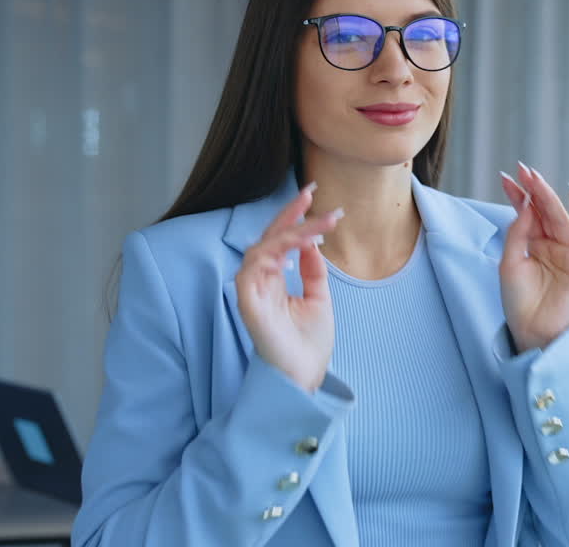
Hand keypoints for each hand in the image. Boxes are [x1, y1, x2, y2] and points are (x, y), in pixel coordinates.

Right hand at [235, 183, 342, 391]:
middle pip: (269, 237)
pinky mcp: (248, 302)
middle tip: (311, 193)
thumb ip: (313, 270)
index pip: (280, 241)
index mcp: (273, 280)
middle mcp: (259, 282)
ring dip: (292, 232)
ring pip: (264, 247)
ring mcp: (251, 291)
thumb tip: (312, 241)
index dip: (294, 217)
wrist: (305, 376)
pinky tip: (300, 244)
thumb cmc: (309, 343)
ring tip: (320, 224)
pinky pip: (255, 267)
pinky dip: (275, 252)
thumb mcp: (319, 298)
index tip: (313, 196)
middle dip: (290, 213)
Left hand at [498, 163, 568, 353]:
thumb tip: (526, 203)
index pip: (526, 212)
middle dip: (534, 189)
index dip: (517, 194)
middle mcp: (552, 244)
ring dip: (550, 197)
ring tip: (536, 179)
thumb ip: (518, 233)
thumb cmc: (518, 302)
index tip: (506, 176)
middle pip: (544, 210)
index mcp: (533, 244)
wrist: (532, 332)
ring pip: (561, 218)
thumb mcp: (509, 263)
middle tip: (523, 169)